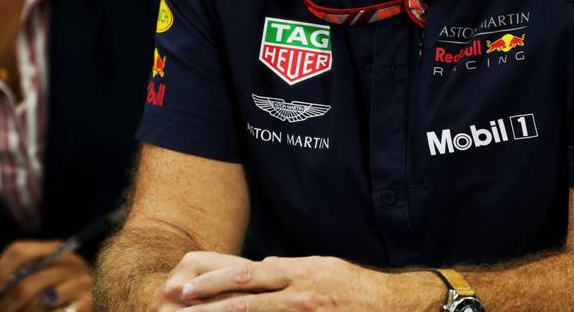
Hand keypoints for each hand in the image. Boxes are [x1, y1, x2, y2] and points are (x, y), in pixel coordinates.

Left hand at [0, 239, 93, 311]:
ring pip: (38, 305)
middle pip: (24, 284)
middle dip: (4, 306)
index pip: (18, 252)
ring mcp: (83, 283)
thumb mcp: (40, 283)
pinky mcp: (91, 303)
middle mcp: (70, 261)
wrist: (105, 304)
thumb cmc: (64, 297)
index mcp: (55, 249)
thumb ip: (13, 284)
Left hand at [160, 252, 393, 310]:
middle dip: (208, 306)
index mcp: (295, 272)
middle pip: (244, 300)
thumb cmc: (353, 285)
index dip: (212, 282)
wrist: (395, 304)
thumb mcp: (319, 266)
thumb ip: (287, 268)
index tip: (186, 289)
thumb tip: (262, 266)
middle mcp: (298, 294)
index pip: (245, 275)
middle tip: (178, 310)